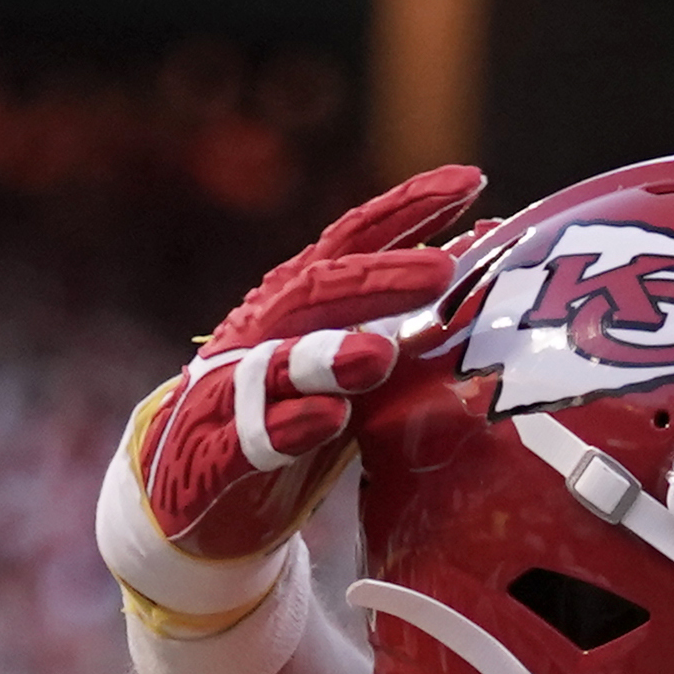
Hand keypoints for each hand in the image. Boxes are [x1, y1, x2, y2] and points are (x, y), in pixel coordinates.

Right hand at [104, 166, 483, 604]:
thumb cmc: (288, 419)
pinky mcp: (211, 456)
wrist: (187, 495)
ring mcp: (231, 391)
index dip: (408, 208)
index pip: (355, 242)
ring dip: (327, 355)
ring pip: (276, 363)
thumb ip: (403, 327)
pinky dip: (285, 428)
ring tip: (379, 354)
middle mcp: (262, 334)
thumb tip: (486, 274)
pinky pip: (246, 439)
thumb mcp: (349, 370)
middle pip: (320, 292)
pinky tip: (325, 420)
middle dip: (380, 279)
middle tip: (443, 269)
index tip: (472, 179)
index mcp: (301, 305)